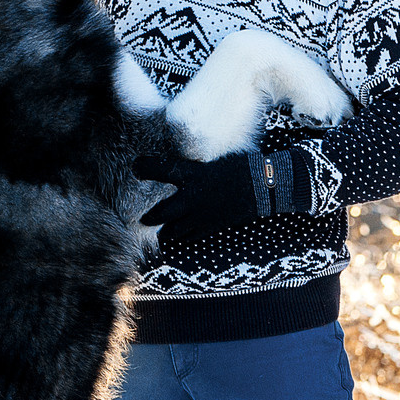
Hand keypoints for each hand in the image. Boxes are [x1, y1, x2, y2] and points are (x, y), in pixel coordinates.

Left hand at [135, 151, 261, 247]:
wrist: (264, 186)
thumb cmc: (243, 166)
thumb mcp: (216, 160)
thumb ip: (196, 167)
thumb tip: (183, 168)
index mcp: (194, 173)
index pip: (163, 169)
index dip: (147, 168)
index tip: (135, 167)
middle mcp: (194, 196)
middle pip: (164, 211)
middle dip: (151, 216)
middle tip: (142, 219)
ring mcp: (202, 214)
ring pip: (175, 229)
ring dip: (166, 232)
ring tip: (160, 234)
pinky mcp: (212, 226)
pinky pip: (193, 236)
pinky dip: (184, 238)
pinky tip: (181, 238)